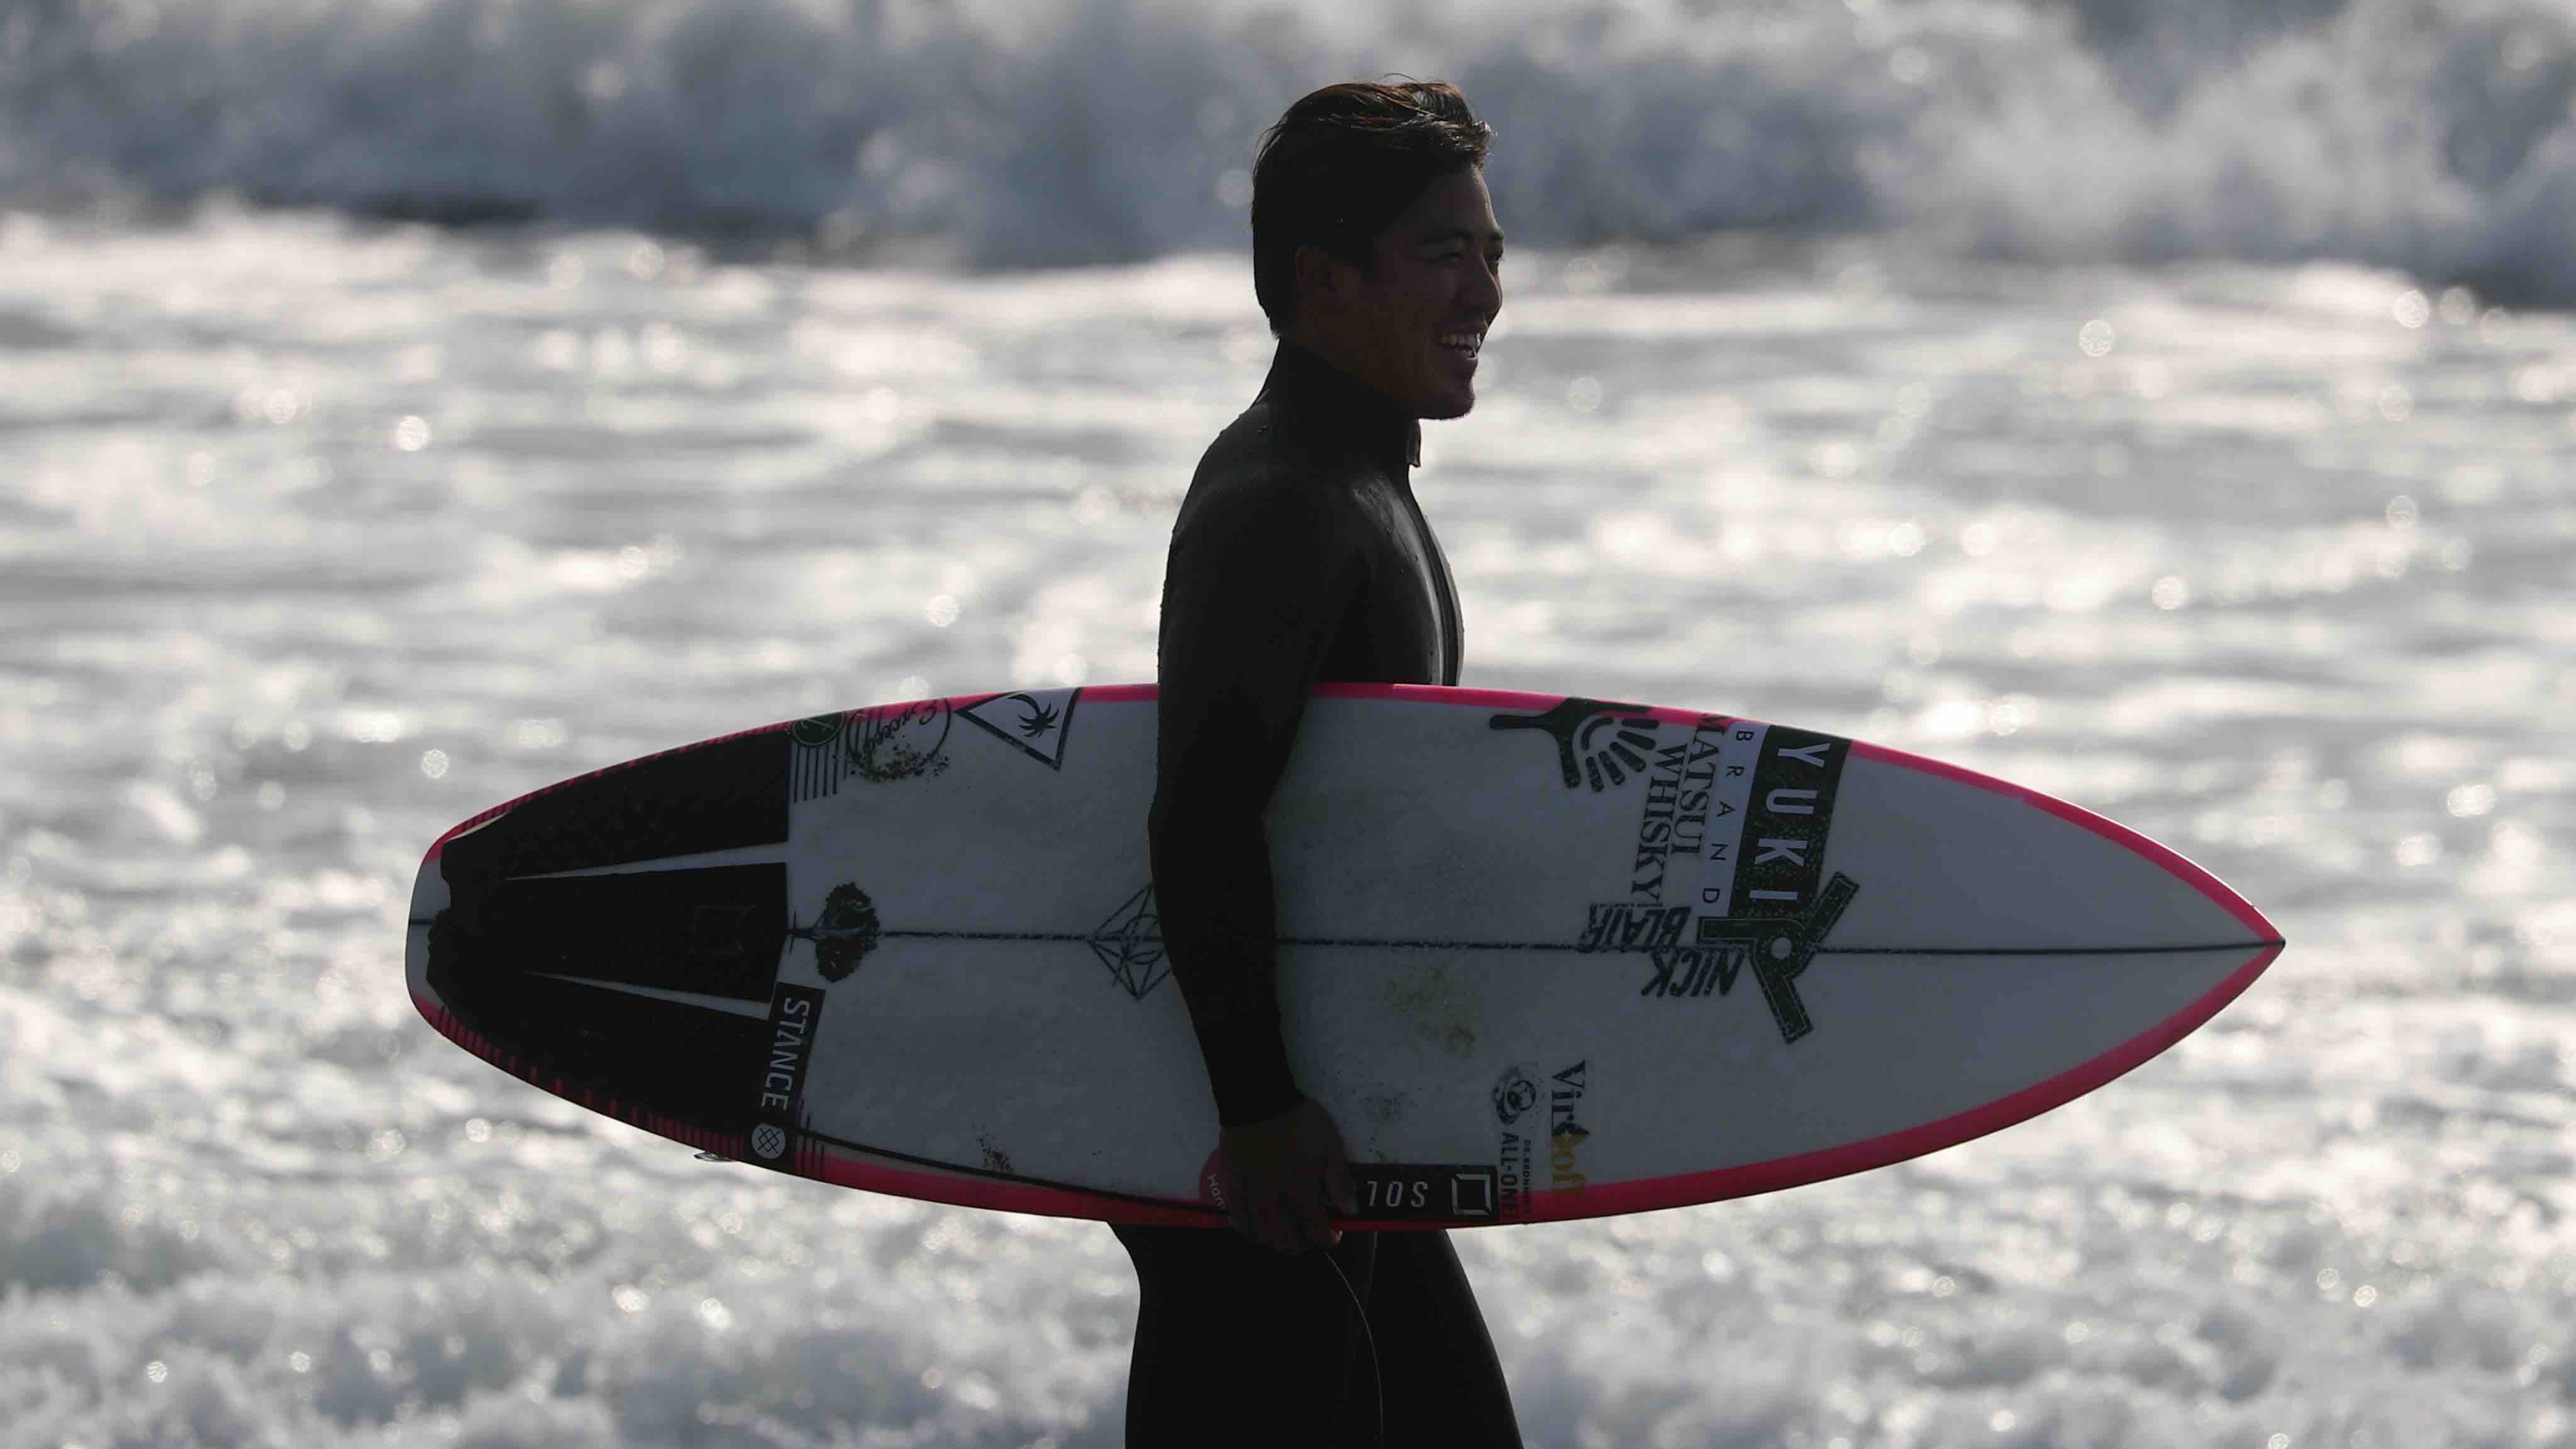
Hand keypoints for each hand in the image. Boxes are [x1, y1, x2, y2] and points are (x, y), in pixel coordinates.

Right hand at [1215, 1097, 1357, 1254]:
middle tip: (1308, 1231)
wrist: (1258, 1101)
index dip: (1328, 1239)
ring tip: (1284, 1230)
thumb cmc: (1299, 1122)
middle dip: (1302, 1244)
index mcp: (1302, 1195)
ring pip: (1263, 1238)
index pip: (1317, 1234)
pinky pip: (1238, 1222)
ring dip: (1277, 1240)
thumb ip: (1340, 1181)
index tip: (1333, 1232)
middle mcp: (1275, 1205)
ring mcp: (1250, 1199)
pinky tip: (1256, 1224)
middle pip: (1288, 1244)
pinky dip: (1250, 1230)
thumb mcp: (1331, 1145)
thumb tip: (1352, 1212)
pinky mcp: (1231, 1190)